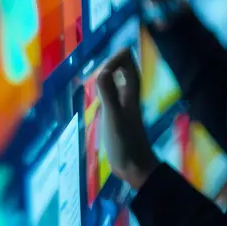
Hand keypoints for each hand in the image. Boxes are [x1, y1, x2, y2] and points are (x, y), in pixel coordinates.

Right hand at [97, 48, 159, 191]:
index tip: (100, 74)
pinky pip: (111, 93)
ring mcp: (124, 103)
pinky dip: (102, 90)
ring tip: (92, 85)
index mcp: (131, 89)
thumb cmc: (125, 142)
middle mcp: (129, 92)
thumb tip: (103, 71)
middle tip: (95, 80)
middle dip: (107, 64)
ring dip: (104, 76)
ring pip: (116, 79)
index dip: (113, 58)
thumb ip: (109, 94)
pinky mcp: (118, 114)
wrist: (134, 166)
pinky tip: (95, 100)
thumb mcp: (113, 117)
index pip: (127, 58)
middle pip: (123, 66)